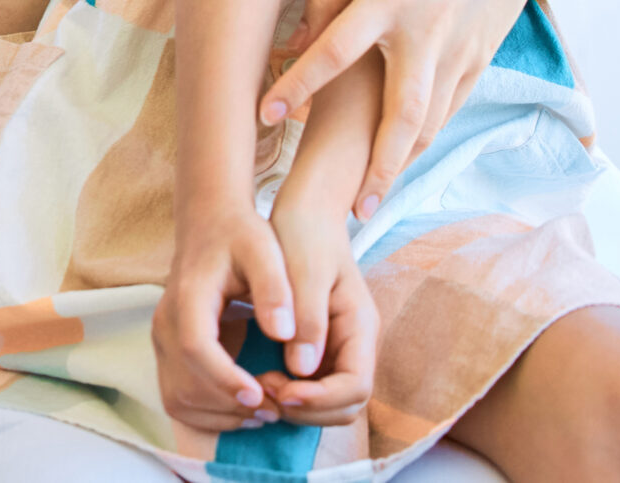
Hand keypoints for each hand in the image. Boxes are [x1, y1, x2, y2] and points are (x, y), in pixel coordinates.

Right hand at [155, 193, 297, 429]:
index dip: (225, 378)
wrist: (208, 223)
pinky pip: (179, 399)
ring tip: (266, 411)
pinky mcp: (168, 354)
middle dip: (231, 406)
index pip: (195, 347)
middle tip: (278, 407)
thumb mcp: (264, 250)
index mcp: (188, 296)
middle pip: (184, 383)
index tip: (261, 395)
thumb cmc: (239, 235)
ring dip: (221, 416)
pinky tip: (246, 408)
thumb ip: (274, 289)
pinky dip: (211, 414)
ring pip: (179, 399)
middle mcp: (165, 323)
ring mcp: (162, 341)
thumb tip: (283, 333)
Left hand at [257, 0, 542, 215]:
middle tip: (353, 209)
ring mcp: (460, 51)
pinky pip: (448, 110)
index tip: (266, 114)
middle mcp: (428, 31)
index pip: (336, 48)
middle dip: (375, 165)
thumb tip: (296, 42)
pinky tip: (400, 160)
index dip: (299, 83)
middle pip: (400, 112)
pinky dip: (423, 139)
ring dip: (400, 165)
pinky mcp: (481, 60)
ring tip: (371, 200)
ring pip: (429, 123)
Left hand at [259, 201, 377, 422]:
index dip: (319, 399)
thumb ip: (308, 318)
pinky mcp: (318, 347)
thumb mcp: (305, 270)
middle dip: (307, 409)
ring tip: (259, 384)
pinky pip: (311, 387)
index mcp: (360, 325)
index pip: (356, 386)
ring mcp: (338, 347)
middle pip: (345, 404)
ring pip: (328, 402)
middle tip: (264, 390)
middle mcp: (354, 342)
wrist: (304, 210)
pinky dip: (290, 393)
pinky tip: (261, 377)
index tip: (279, 390)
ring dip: (296, 405)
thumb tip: (301, 370)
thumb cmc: (305, 233)